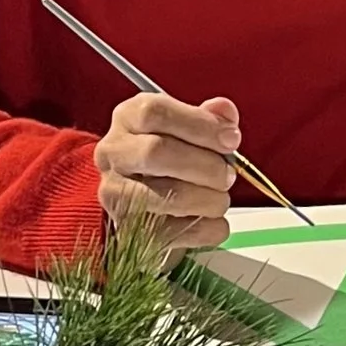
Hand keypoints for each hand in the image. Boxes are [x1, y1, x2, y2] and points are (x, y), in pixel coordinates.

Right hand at [94, 89, 241, 252]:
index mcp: (128, 117)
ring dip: (207, 200)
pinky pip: (173, 233)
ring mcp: (115, 192)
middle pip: (156, 152)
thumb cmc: (170, 155)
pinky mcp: (125, 229)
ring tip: (222, 199)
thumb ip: (209, 116)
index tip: (231, 139)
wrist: (147, 199)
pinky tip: (213, 222)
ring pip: (166, 196)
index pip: (156, 112)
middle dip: (205, 166)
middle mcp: (114, 152)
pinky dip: (204, 229)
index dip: (199, 125)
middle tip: (229, 175)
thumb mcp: (187, 126)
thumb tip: (225, 112)